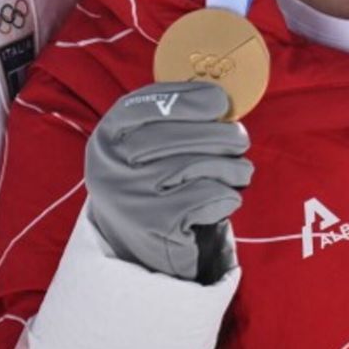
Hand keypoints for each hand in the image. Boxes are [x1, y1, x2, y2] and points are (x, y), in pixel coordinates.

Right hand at [84, 81, 251, 282]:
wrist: (139, 250)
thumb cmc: (154, 185)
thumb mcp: (147, 148)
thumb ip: (172, 120)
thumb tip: (223, 100)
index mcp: (107, 138)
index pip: (143, 106)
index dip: (184, 99)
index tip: (219, 100)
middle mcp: (109, 166)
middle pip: (174, 135)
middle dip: (219, 134)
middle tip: (240, 139)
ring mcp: (129, 197)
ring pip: (195, 165)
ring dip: (230, 167)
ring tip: (241, 171)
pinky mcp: (154, 225)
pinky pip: (206, 196)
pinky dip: (225, 196)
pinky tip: (225, 201)